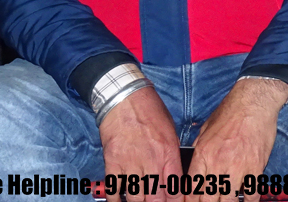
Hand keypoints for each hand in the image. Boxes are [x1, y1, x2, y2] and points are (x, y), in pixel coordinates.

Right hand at [99, 85, 182, 201]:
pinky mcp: (112, 161)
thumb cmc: (148, 109)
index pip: (174, 189)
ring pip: (136, 198)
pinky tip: (119, 201)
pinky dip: (116, 199)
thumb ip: (171, 155)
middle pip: (156, 199)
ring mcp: (130, 162)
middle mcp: (151, 161)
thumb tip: (173, 177)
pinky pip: (114, 188)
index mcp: (168, 152)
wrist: (124, 95)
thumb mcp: (170, 131)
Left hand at [188, 77, 287, 201]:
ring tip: (225, 201)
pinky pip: (251, 194)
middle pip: (208, 198)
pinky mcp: (256, 168)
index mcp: (203, 153)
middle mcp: (218, 163)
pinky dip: (248, 201)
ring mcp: (238, 167)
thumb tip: (196, 161)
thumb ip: (200, 147)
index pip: (192, 187)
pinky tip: (245, 200)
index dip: (190, 200)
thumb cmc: (230, 111)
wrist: (253, 102)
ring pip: (228, 200)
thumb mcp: (206, 128)